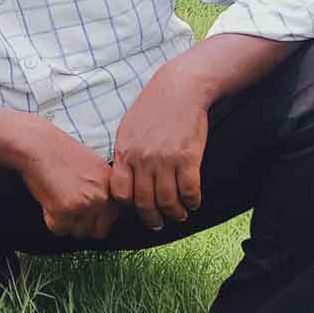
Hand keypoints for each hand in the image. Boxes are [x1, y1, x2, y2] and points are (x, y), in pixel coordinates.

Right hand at [19, 120, 120, 238]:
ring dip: (66, 221)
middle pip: (98, 230)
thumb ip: (101, 187)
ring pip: (78, 232)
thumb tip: (100, 210)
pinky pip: (59, 229)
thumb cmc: (57, 151)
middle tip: (67, 207)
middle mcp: (102, 196)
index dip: (96, 216)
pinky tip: (47, 199)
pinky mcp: (65, 211)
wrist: (36, 145)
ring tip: (56, 199)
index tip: (84, 210)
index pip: (113, 217)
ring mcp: (85, 204)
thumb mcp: (91, 164)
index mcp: (111, 184)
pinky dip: (50, 219)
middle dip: (82, 223)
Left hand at [109, 60, 209, 230]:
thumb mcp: (128, 129)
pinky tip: (193, 203)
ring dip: (175, 214)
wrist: (179, 89)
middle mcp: (142, 158)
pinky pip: (189, 191)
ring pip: (168, 201)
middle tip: (159, 223)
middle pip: (144, 202)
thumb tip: (124, 179)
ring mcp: (165, 159)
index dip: (129, 207)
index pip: (120, 193)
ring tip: (179, 215)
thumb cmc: (153, 109)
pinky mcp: (188, 157)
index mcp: (125, 152)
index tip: (137, 210)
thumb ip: (125, 154)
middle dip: (152, 219)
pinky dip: (192, 202)